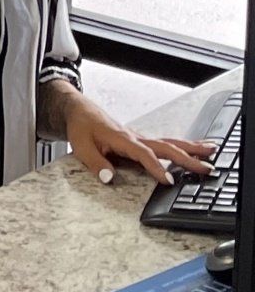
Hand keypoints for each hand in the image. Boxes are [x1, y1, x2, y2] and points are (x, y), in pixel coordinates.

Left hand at [62, 93, 215, 186]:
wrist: (79, 110)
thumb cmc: (81, 127)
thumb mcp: (81, 147)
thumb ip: (95, 163)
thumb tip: (108, 178)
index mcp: (123, 139)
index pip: (144, 154)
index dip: (156, 168)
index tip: (168, 181)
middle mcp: (136, 137)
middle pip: (166, 147)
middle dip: (187, 158)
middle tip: (207, 167)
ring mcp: (140, 137)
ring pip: (170, 142)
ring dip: (191, 147)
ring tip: (212, 151)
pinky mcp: (140, 139)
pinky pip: (165, 142)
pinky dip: (182, 145)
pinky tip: (193, 148)